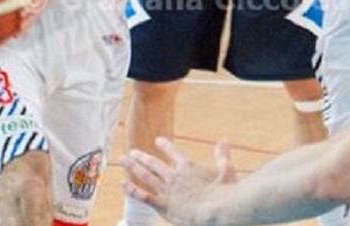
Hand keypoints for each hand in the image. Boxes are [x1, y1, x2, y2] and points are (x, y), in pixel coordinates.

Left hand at [5, 0, 48, 32]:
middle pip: (37, 3)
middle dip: (29, 9)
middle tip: (18, 16)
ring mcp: (43, 4)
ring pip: (34, 16)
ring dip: (26, 24)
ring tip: (16, 34)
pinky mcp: (40, 11)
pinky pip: (31, 21)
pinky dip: (23, 29)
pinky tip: (12, 37)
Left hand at [121, 137, 236, 225]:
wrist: (216, 210)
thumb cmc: (225, 193)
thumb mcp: (227, 171)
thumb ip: (222, 156)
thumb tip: (224, 141)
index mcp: (189, 168)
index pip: (174, 153)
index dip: (165, 146)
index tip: (158, 140)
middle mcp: (174, 176)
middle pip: (154, 164)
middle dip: (141, 157)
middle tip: (131, 152)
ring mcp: (167, 190)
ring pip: (145, 176)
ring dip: (132, 167)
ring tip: (122, 160)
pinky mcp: (162, 205)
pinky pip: (143, 196)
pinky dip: (132, 189)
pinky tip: (122, 183)